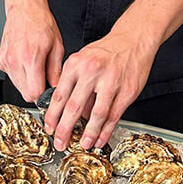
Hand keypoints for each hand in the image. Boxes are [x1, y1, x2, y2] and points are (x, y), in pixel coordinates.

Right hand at [0, 1, 64, 103]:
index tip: (50, 93)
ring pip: (18, 86)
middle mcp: (14, 60)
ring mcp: (5, 61)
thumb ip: (56, 72)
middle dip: (37, 90)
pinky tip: (25, 61)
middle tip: (44, 78)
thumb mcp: (57, 47)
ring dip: (28, 82)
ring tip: (35, 66)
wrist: (24, 8)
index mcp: (30, 58)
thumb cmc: (41, 22)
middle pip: (25, 93)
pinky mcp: (0, 60)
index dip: (44, 96)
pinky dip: (20, 74)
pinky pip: (12, 76)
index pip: (34, 93)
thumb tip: (56, 89)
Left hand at [43, 34, 156, 151]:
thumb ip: (74, 82)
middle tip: (60, 143)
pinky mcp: (126, 91)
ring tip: (83, 144)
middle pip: (74, 107)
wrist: (133, 39)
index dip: (53, 115)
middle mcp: (91, 72)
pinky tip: (100, 138)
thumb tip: (68, 110)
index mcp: (76, 64)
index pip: (60, 94)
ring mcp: (110, 82)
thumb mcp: (82, 59)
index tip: (49, 128)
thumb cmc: (106, 51)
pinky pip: (114, 115)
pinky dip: (106, 130)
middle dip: (65, 129)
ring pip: (96, 114)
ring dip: (88, 133)